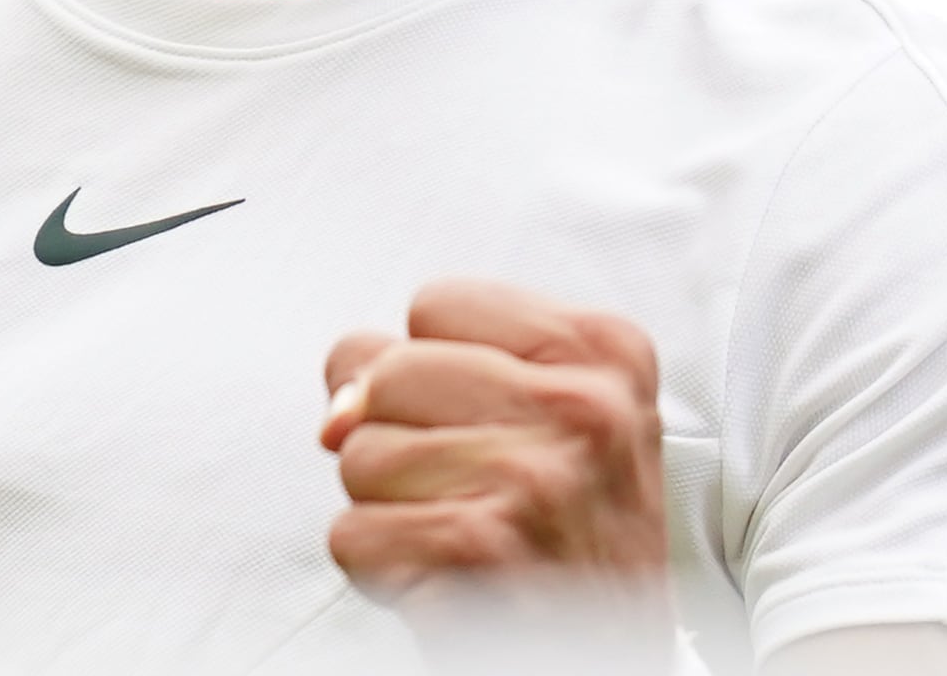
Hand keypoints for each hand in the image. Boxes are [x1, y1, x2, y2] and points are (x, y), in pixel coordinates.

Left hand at [320, 279, 669, 606]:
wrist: (608, 659)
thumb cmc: (576, 548)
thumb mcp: (552, 423)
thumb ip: (440, 372)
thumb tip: (338, 406)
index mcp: (604, 352)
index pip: (436, 305)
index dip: (433, 377)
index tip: (486, 429)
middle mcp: (581, 406)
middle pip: (389, 371)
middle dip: (403, 440)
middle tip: (475, 494)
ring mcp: (534, 475)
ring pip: (360, 452)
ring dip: (390, 509)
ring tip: (465, 538)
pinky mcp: (479, 544)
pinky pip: (350, 532)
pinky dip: (380, 569)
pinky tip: (445, 578)